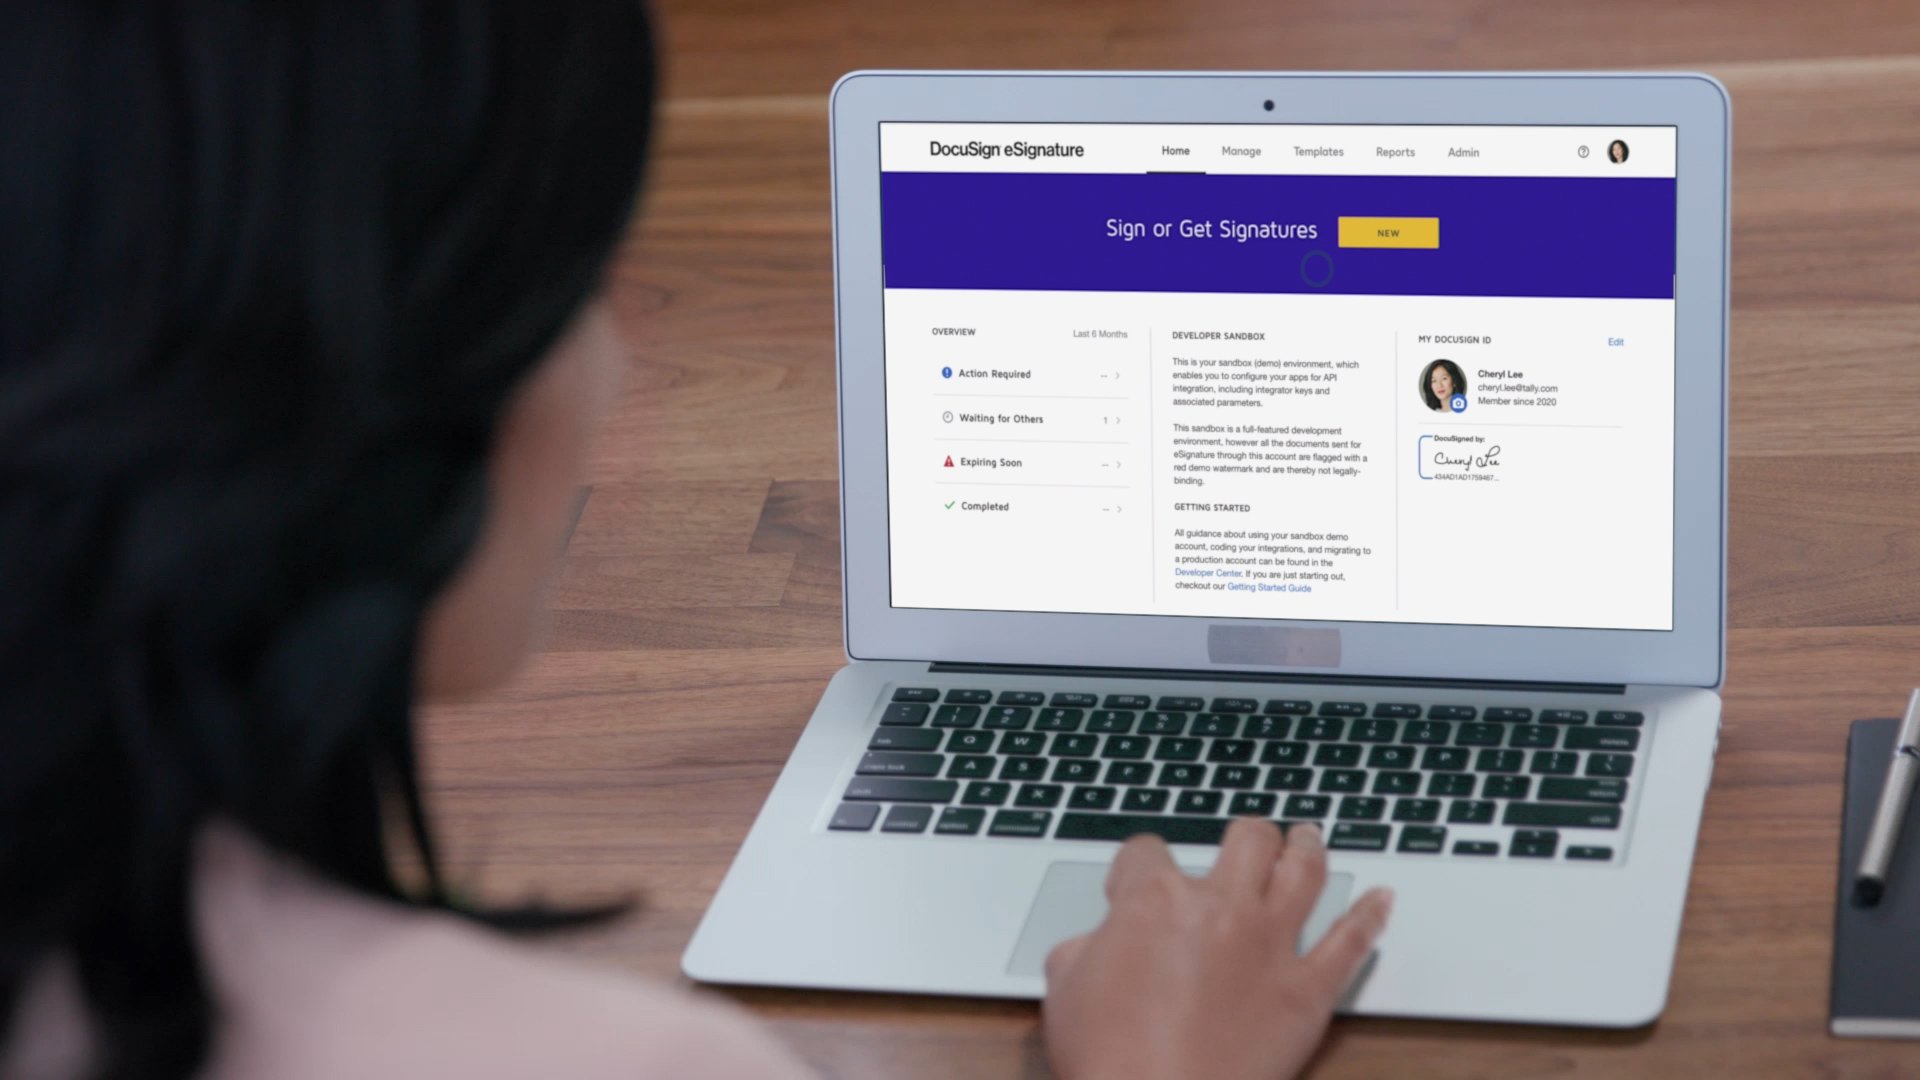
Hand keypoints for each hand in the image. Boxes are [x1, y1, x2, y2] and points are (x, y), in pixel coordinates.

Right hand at [1041, 820, 1391, 1079]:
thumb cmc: (1108, 1058)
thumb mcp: (1065, 986)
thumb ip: (1086, 948)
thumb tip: (1098, 944)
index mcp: (1154, 900)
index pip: (1146, 851)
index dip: (1138, 864)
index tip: (1139, 879)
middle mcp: (1220, 908)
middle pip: (1246, 840)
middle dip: (1244, 836)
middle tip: (1246, 842)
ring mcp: (1270, 946)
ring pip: (1304, 871)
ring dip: (1307, 847)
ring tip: (1308, 837)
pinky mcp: (1307, 993)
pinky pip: (1351, 943)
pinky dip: (1370, 916)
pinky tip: (1382, 899)